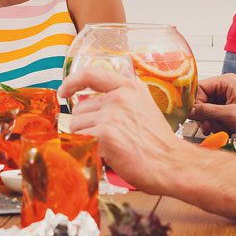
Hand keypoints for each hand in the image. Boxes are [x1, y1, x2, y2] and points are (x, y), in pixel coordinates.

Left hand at [60, 67, 184, 195]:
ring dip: (86, 140)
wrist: (171, 164)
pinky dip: (88, 152)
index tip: (64, 92)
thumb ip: (130, 88)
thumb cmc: (159, 141)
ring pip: (76, 127)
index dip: (71, 82)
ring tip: (108, 148)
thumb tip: (120, 70)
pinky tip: (106, 156)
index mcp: (128, 87)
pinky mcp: (104, 135)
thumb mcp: (147, 104)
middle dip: (86, 126)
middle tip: (107, 140)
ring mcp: (110, 116)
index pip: (90, 74)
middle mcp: (118, 98)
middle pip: (79, 110)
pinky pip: (81, 142)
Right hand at [190, 73, 235, 141]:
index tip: (194, 116)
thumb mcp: (229, 115)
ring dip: (212, 122)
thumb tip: (189, 111)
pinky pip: (217, 115)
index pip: (200, 88)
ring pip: (209, 109)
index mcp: (226, 82)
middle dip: (205, 116)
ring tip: (221, 130)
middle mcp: (226, 88)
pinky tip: (226, 130)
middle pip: (203, 100)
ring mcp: (229, 98)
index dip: (195, 103)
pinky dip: (219, 124)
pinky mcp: (232, 108)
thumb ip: (207, 111)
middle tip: (207, 127)